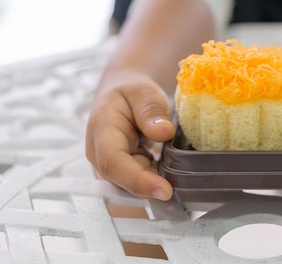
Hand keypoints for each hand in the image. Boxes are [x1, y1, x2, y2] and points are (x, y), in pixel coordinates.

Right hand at [85, 71, 175, 199]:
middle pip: (122, 180)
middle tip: (182, 183)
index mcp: (101, 130)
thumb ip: (151, 111)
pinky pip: (139, 182)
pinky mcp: (122, 171)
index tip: (164, 190)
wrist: (122, 94)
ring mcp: (109, 165)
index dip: (137, 180)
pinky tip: (172, 171)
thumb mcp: (144, 93)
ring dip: (155, 183)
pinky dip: (156, 180)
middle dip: (151, 186)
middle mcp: (99, 153)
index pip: (113, 162)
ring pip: (131, 185)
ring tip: (178, 173)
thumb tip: (164, 132)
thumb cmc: (131, 92)